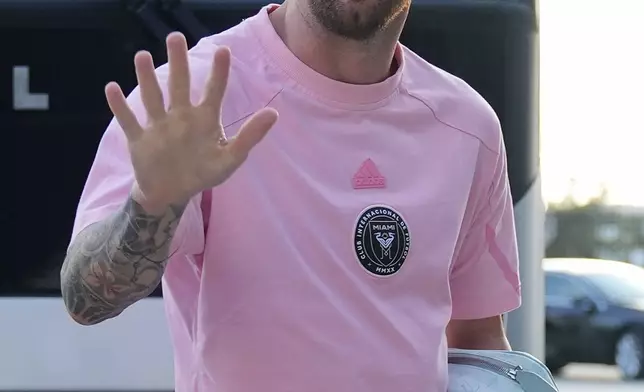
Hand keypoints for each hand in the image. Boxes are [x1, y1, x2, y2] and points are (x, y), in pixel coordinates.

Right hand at [104, 32, 277, 211]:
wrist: (170, 193)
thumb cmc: (202, 173)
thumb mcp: (230, 159)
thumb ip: (249, 136)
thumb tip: (273, 113)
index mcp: (204, 119)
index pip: (213, 91)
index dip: (219, 72)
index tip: (223, 50)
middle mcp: (181, 116)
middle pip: (179, 85)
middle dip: (178, 63)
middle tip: (175, 37)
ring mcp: (159, 126)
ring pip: (152, 98)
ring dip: (146, 79)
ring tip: (141, 56)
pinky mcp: (140, 139)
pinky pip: (128, 120)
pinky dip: (120, 107)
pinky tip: (112, 88)